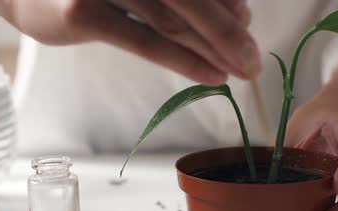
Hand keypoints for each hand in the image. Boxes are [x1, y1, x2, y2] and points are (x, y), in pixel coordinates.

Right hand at [0, 0, 260, 84]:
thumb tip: (222, 12)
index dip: (226, 0)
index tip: (246, 24)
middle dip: (228, 29)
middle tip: (253, 58)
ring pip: (174, 19)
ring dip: (214, 47)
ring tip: (241, 69)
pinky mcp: (85, 12)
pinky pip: (147, 41)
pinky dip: (184, 60)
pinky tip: (211, 75)